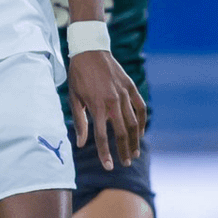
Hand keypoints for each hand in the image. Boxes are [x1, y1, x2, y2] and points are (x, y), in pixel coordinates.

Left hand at [67, 48, 146, 169]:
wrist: (90, 50)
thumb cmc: (78, 75)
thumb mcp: (74, 98)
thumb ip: (80, 122)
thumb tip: (80, 144)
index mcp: (96, 106)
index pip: (102, 137)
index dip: (105, 154)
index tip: (109, 167)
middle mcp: (112, 101)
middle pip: (122, 133)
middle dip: (124, 151)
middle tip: (125, 163)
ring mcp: (124, 94)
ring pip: (134, 123)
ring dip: (135, 140)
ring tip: (135, 153)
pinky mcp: (131, 87)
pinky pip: (141, 108)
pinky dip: (142, 122)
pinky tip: (141, 132)